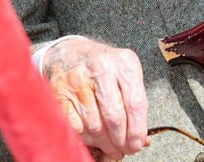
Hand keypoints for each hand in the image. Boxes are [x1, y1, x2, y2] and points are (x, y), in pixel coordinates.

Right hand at [41, 36, 149, 159]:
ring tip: (112, 148)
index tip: (139, 143)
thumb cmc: (106, 68)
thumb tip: (143, 139)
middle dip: (121, 140)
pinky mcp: (60, 94)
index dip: (138, 129)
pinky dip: (87, 139)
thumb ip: (136, 103)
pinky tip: (94, 140)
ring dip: (105, 143)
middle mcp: (101, 69)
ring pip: (95, 125)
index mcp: (124, 63)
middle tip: (125, 150)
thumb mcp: (127, 75)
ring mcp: (78, 81)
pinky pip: (76, 126)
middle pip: (114, 117)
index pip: (135, 103)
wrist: (72, 53)